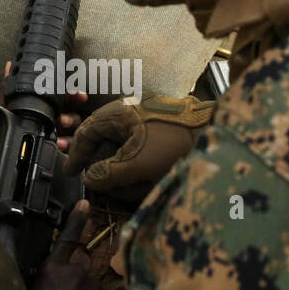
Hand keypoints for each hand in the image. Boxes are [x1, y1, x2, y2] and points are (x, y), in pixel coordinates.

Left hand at [0, 62, 85, 150]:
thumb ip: (5, 90)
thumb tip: (10, 66)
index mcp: (27, 112)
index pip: (54, 99)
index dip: (68, 95)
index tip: (79, 96)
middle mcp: (37, 127)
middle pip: (66, 117)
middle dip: (70, 117)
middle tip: (65, 122)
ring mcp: (42, 146)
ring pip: (68, 135)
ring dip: (70, 134)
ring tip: (62, 139)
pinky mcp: (45, 163)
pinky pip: (65, 155)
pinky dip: (67, 150)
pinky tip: (61, 150)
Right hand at [29, 201, 114, 289]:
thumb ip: (41, 281)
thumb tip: (49, 276)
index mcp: (53, 270)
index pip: (67, 236)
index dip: (77, 218)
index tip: (85, 202)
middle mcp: (79, 272)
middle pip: (80, 267)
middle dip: (76, 281)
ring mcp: (98, 288)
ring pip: (94, 286)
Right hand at [64, 95, 214, 199]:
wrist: (217, 135)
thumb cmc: (174, 145)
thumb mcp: (136, 163)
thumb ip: (108, 173)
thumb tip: (90, 179)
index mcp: (119, 113)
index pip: (87, 131)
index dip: (76, 154)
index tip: (71, 173)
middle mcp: (130, 110)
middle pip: (101, 132)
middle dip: (92, 153)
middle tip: (86, 172)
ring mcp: (147, 116)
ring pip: (119, 137)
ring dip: (111, 156)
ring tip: (108, 174)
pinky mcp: (161, 126)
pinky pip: (135, 140)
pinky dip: (128, 155)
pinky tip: (132, 169)